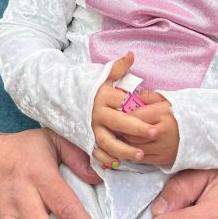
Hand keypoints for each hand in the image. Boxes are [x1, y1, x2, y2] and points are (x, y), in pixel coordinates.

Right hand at [91, 52, 154, 166]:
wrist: (56, 95)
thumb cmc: (83, 85)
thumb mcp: (100, 75)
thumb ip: (118, 68)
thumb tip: (132, 55)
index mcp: (103, 96)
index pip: (126, 102)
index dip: (143, 106)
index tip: (161, 110)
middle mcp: (97, 113)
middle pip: (119, 123)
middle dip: (138, 129)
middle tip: (155, 132)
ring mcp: (90, 127)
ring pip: (108, 142)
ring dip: (124, 150)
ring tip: (141, 155)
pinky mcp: (84, 138)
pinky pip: (95, 151)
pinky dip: (106, 159)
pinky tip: (119, 163)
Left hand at [121, 90, 178, 166]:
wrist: (202, 129)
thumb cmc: (180, 112)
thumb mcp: (165, 99)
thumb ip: (147, 97)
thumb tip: (128, 97)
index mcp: (162, 114)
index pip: (133, 117)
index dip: (123, 116)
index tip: (120, 115)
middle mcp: (162, 132)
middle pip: (131, 135)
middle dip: (124, 131)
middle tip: (121, 127)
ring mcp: (163, 148)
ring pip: (135, 148)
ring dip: (129, 143)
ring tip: (128, 136)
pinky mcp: (164, 159)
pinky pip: (143, 158)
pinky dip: (137, 152)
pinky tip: (137, 146)